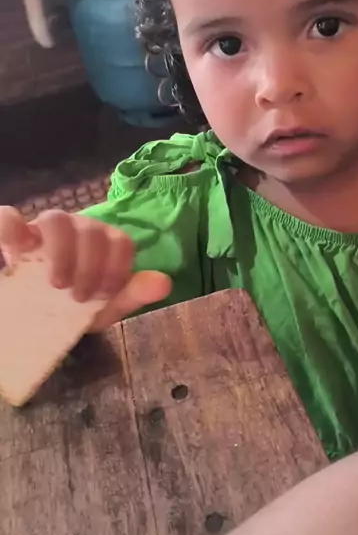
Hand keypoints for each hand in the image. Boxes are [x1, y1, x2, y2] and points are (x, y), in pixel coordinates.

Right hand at [0, 207, 171, 329]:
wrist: (37, 316)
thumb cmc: (75, 306)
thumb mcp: (104, 305)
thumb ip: (132, 294)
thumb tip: (165, 283)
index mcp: (104, 242)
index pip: (121, 241)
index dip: (117, 268)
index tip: (104, 294)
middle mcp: (78, 228)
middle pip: (91, 230)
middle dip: (91, 266)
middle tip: (79, 297)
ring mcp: (44, 228)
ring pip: (56, 220)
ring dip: (61, 253)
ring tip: (57, 284)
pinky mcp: (15, 234)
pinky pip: (9, 218)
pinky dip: (11, 229)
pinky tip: (16, 252)